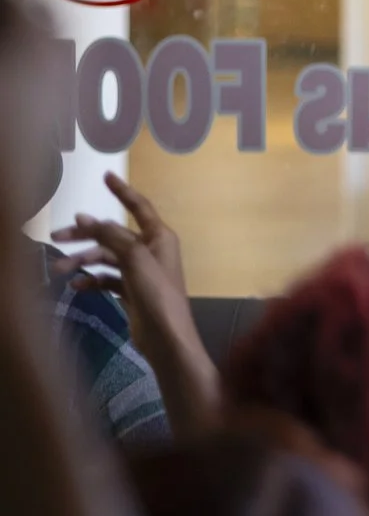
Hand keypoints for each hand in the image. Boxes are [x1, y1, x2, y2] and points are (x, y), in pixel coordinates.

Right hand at [51, 172, 220, 432]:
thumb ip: (112, 237)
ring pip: (106, 258)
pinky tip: (76, 286)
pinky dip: (91, 280)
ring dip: (83, 261)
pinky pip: (107, 278)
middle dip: (86, 235)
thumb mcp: (135, 261)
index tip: (106, 177)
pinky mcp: (131, 291)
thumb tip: (88, 218)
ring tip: (58, 269)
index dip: (122, 191)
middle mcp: (151, 250)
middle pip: (113, 235)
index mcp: (159, 237)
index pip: (139, 207)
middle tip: (56, 238)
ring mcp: (141, 271)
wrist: (165, 337)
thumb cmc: (157, 295)